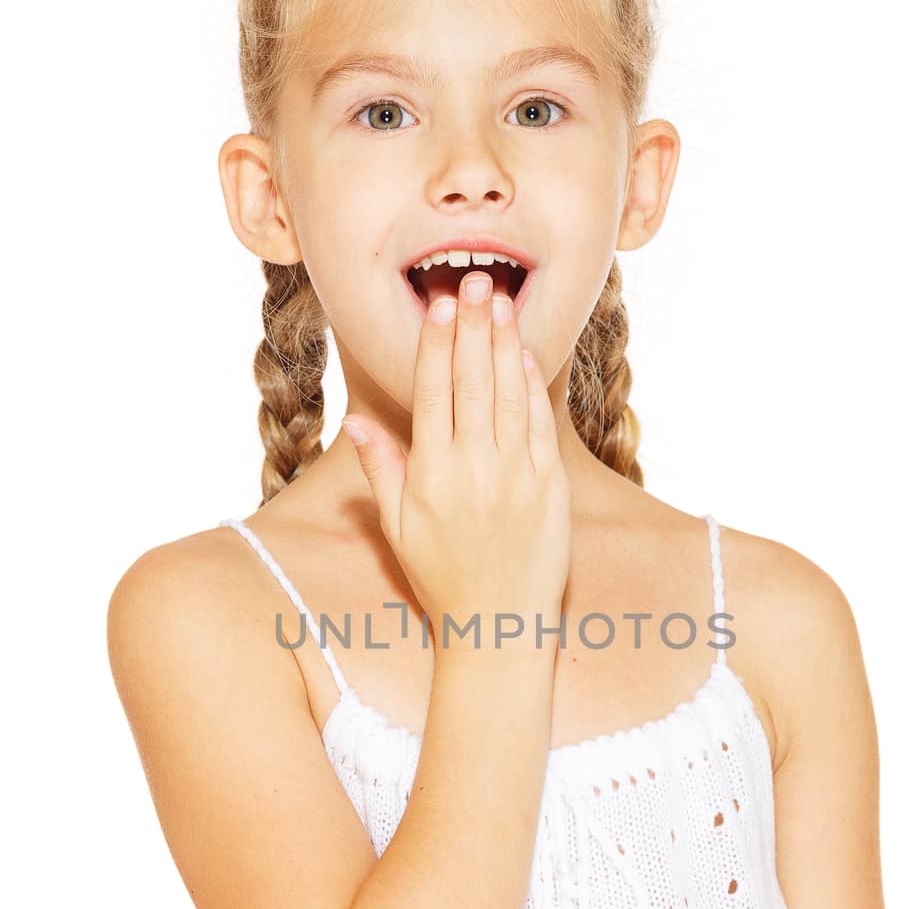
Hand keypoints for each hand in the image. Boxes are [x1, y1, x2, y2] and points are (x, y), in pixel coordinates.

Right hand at [342, 272, 570, 651]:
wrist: (498, 628)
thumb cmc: (442, 579)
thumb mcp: (399, 529)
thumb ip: (382, 471)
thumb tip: (357, 423)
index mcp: (431, 476)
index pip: (434, 393)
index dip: (437, 344)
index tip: (440, 304)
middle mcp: (475, 470)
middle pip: (473, 382)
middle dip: (474, 327)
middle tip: (476, 281)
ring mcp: (517, 477)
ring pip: (509, 395)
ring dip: (505, 344)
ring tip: (502, 301)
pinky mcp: (551, 488)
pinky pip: (541, 425)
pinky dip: (533, 386)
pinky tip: (525, 355)